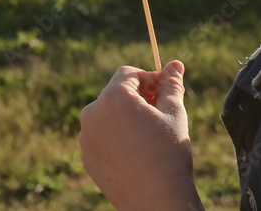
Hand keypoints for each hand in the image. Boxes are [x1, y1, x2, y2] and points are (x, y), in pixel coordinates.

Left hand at [79, 60, 202, 210]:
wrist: (156, 201)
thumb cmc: (168, 153)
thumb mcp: (174, 113)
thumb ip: (171, 85)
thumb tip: (175, 63)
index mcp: (113, 98)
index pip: (128, 74)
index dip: (148, 79)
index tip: (163, 94)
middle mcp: (92, 113)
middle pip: (115, 93)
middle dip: (137, 98)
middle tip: (159, 113)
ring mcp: (85, 137)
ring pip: (106, 114)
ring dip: (125, 116)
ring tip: (148, 135)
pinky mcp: (86, 156)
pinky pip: (100, 135)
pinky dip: (115, 136)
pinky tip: (135, 151)